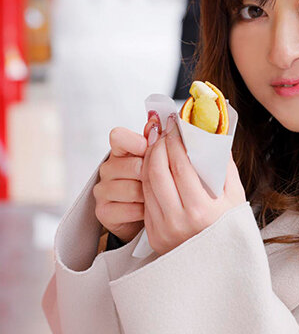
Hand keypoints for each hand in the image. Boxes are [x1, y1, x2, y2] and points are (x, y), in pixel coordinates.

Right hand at [93, 127, 147, 243]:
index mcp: (119, 150)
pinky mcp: (103, 212)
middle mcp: (107, 169)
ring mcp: (102, 190)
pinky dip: (143, 211)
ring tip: (157, 196)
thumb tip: (155, 120)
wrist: (145, 213)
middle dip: (151, 174)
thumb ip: (154, 139)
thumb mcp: (154, 160)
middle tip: (162, 180)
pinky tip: (149, 210)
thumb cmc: (150, 182)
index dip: (136, 142)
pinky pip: (128, 210)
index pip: (118, 136)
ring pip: (132, 189)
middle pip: (132, 166)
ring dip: (150, 194)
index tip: (149, 149)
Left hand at [142, 115, 245, 255]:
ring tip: (159, 144)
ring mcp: (163, 230)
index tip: (177, 125)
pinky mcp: (153, 235)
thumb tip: (213, 135)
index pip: (181, 165)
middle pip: (158, 171)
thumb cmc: (231, 231)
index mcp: (202, 211)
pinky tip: (156, 166)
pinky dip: (148, 178)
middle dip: (158, 145)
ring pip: (147, 183)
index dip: (176, 141)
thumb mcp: (235, 198)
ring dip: (150, 159)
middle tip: (164, 130)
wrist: (219, 270)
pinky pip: (146, 198)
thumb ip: (224, 166)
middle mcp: (179, 221)